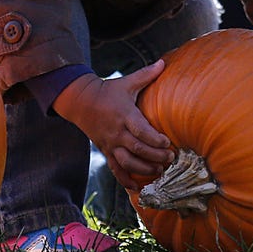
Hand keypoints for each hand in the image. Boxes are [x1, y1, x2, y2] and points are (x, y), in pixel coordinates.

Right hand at [52, 60, 174, 189]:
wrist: (81, 101)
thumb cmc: (109, 91)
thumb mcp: (127, 82)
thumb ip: (146, 75)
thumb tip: (163, 62)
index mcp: (124, 115)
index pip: (141, 131)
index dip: (155, 140)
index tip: (168, 143)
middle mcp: (117, 132)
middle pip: (137, 149)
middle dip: (155, 156)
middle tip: (170, 159)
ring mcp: (110, 144)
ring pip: (127, 162)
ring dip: (143, 169)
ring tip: (159, 171)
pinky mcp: (106, 151)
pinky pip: (115, 169)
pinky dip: (125, 180)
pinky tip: (137, 188)